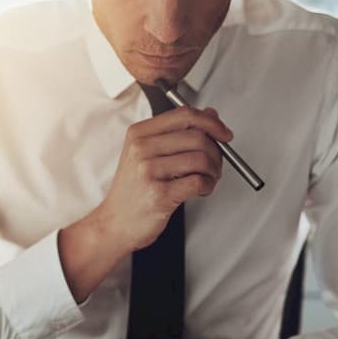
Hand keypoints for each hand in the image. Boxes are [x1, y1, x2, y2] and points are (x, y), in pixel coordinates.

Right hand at [96, 105, 231, 252]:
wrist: (114, 223)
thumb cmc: (132, 191)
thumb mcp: (146, 154)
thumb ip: (177, 132)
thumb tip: (209, 114)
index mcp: (139, 134)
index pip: (184, 115)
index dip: (211, 122)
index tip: (223, 134)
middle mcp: (141, 148)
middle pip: (197, 137)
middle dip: (216, 152)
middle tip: (215, 164)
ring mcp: (149, 171)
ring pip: (201, 159)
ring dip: (213, 171)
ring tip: (207, 179)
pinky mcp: (159, 194)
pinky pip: (198, 181)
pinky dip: (207, 186)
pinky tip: (200, 190)